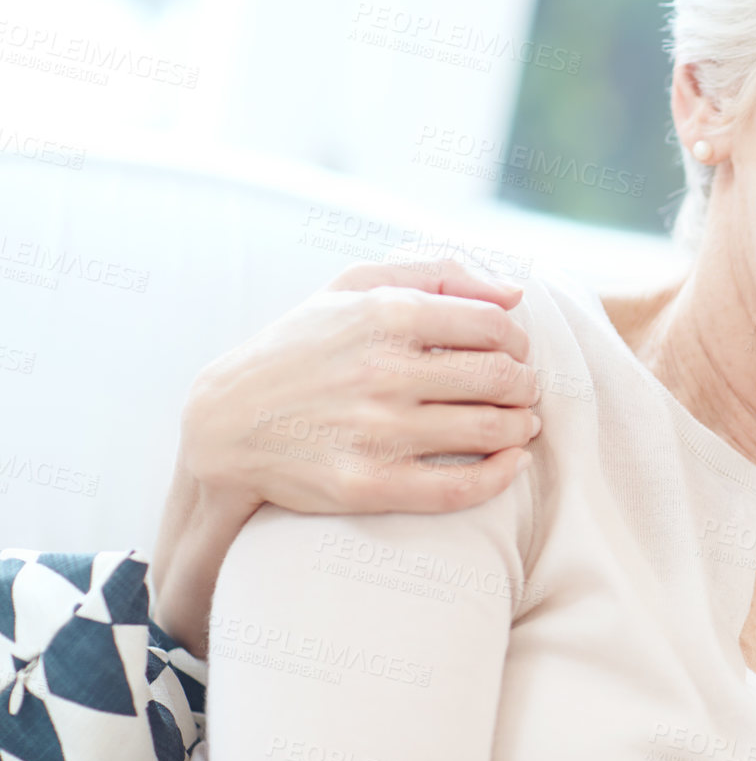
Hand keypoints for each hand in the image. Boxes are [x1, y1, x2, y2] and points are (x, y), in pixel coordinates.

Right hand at [184, 259, 539, 512]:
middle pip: (501, 378)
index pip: (494, 326)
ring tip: (518, 424)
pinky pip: (461, 488)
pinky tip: (509, 464)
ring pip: (491, 430)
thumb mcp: (353, 287)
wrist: (224, 425)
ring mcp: (376, 431)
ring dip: (520, 427)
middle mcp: (382, 372)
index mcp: (384, 315)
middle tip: (521, 391)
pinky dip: (501, 476)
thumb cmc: (302, 347)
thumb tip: (515, 292)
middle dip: (524, 385)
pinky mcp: (370, 484)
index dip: (516, 341)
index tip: (512, 352)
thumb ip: (437, 272)